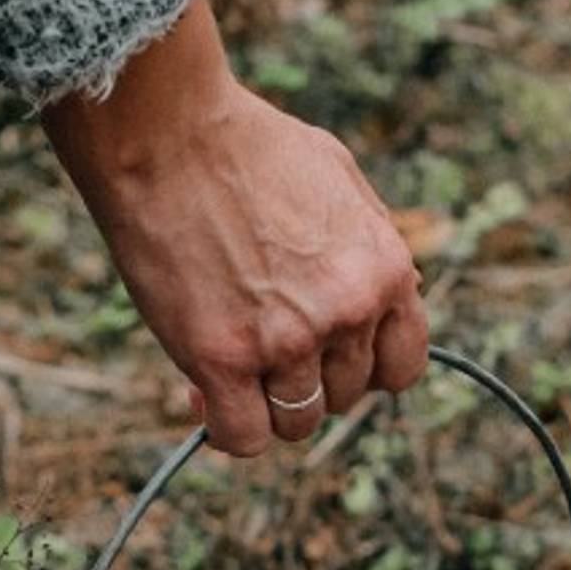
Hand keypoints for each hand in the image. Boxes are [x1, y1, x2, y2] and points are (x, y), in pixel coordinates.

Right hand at [42, 0, 426, 455]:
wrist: (168, 131)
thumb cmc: (245, 146)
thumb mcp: (341, 182)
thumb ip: (369, 247)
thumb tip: (383, 297)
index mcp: (386, 272)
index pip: (402, 367)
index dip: (364, 369)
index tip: (330, 357)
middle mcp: (348, 312)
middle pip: (344, 397)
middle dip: (306, 379)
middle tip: (261, 344)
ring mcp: (288, 340)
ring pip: (297, 422)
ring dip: (265, 403)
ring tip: (230, 362)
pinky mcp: (224, 359)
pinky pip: (243, 438)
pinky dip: (225, 428)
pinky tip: (204, 396)